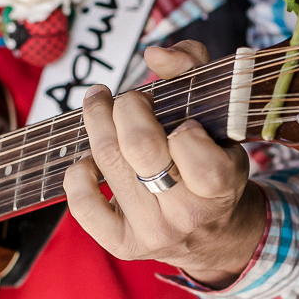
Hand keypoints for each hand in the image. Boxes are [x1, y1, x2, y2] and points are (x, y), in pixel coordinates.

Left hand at [63, 41, 265, 288]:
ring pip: (107, 163)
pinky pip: (83, 204)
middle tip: (128, 98)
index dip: (180, 123)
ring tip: (99, 104)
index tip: (181, 119)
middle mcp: (188, 215)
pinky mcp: (122, 245)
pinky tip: (90, 159)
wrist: (212, 234)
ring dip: (96, 121)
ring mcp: (153, 233)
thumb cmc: (212, 163)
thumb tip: (154, 53)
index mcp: (221, 186)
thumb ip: (194, 71)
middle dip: (127, 106)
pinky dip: (77, 172)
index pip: (191, 145)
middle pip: (140, 146)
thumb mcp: (220, 119)